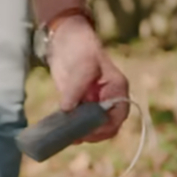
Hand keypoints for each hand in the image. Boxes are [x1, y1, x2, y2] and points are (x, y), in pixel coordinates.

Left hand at [46, 14, 128, 142]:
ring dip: (79, 133)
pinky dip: (69, 127)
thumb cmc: (81, 47)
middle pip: (105, 127)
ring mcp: (93, 103)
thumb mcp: (81, 66)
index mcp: (117, 89)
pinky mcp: (78, 104)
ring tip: (64, 135)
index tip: (87, 132)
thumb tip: (67, 110)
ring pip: (90, 127)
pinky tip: (58, 129)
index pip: (118, 117)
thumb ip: (75, 89)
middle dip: (91, 134)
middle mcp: (108, 99)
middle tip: (73, 136)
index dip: (105, 128)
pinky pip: (76, 121)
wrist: (65, 40)